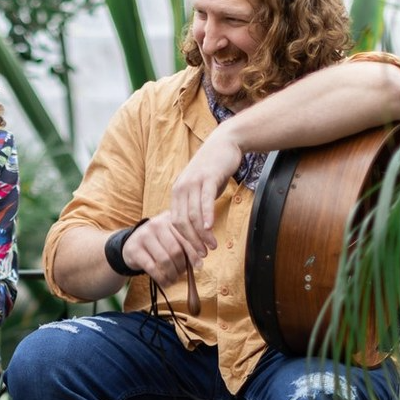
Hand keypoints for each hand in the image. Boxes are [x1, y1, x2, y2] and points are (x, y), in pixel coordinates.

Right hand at [121, 213, 197, 285]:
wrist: (131, 244)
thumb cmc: (158, 243)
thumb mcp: (171, 237)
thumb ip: (185, 244)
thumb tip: (199, 263)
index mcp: (169, 219)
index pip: (186, 237)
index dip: (194, 253)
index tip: (199, 265)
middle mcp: (156, 224)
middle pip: (176, 250)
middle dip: (182, 266)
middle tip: (183, 273)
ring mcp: (144, 236)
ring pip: (164, 260)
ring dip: (172, 274)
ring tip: (174, 279)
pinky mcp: (134, 249)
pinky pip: (152, 267)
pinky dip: (161, 278)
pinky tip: (165, 282)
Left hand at [169, 132, 240, 264]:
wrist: (224, 144)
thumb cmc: (214, 169)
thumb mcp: (200, 189)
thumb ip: (197, 206)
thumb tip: (199, 229)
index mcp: (177, 194)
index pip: (175, 223)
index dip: (184, 241)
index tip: (194, 255)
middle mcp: (181, 189)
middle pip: (182, 222)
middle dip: (192, 242)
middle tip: (202, 256)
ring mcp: (193, 183)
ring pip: (193, 215)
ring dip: (202, 234)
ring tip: (211, 246)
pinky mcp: (207, 178)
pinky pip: (204, 200)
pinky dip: (206, 216)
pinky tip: (210, 228)